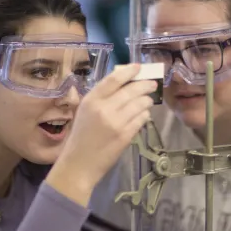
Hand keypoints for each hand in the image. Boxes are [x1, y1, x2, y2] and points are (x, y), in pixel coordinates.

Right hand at [46, 64, 156, 205]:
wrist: (79, 164)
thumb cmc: (81, 136)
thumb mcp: (85, 111)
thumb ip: (101, 97)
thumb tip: (123, 82)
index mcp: (91, 100)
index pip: (113, 79)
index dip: (128, 71)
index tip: (138, 67)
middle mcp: (104, 109)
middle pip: (131, 90)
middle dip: (144, 85)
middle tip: (151, 83)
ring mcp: (116, 123)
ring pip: (140, 104)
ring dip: (147, 100)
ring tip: (148, 100)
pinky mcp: (125, 136)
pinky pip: (141, 119)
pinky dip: (145, 115)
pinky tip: (144, 114)